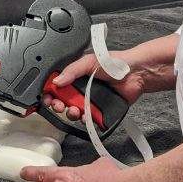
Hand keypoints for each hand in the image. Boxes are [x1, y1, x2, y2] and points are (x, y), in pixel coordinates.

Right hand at [43, 43, 172, 121]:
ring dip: (70, 113)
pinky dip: (85, 119)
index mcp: (76, 75)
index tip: (47, 97)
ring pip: (74, 111)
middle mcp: (81, 88)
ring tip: (73, 110)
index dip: (50, 92)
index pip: (57, 85)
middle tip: (58, 105)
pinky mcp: (99, 111)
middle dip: (57, 104)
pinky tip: (85, 116)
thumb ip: (72, 70)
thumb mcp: (89, 62)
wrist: (135, 74)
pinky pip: (88, 119)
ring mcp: (89, 100)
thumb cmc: (114, 63)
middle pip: (62, 100)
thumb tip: (56, 81)